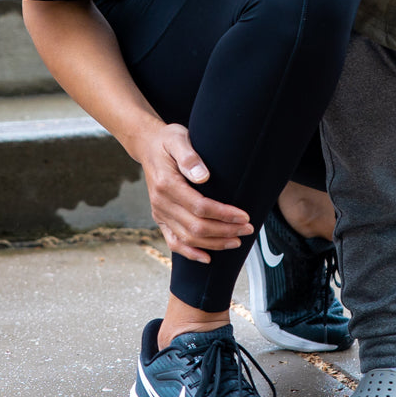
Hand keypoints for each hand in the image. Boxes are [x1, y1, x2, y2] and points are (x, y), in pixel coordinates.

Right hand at [136, 123, 252, 262]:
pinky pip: (173, 242)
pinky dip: (190, 253)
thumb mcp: (178, 138)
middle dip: (225, 231)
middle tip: (248, 229)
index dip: (223, 214)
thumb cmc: (168, 140)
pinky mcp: (160, 218)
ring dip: (214, 243)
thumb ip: (189, 157)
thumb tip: (203, 176)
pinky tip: (207, 258)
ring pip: (188, 238)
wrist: (147, 146)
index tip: (244, 216)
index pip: (200, 207)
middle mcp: (161, 203)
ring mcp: (159, 213)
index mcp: (167, 185)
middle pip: (196, 226)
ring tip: (237, 241)